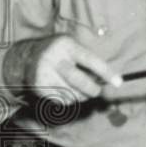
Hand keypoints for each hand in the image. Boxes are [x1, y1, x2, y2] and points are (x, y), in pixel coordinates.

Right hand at [6, 35, 121, 104]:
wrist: (26, 57)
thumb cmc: (58, 52)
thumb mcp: (71, 47)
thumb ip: (88, 60)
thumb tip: (107, 80)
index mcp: (65, 45)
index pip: (89, 59)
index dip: (105, 72)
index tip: (118, 82)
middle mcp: (53, 58)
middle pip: (80, 81)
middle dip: (93, 89)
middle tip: (97, 91)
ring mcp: (44, 74)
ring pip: (72, 94)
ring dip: (80, 96)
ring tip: (77, 88)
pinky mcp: (39, 87)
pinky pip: (62, 101)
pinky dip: (68, 99)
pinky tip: (64, 90)